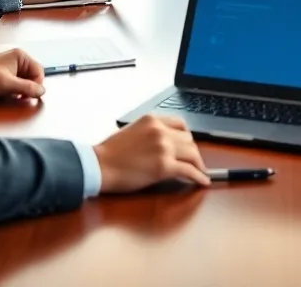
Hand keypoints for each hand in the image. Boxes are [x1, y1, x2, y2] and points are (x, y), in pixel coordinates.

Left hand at [0, 47, 45, 98]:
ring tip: (10, 94)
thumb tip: (41, 91)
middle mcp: (18, 59)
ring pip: (25, 81)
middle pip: (32, 76)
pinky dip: (14, 89)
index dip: (36, 84)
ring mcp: (12, 66)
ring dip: (20, 89)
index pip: (39, 71)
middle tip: (19, 96)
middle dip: (27, 88)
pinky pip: (17, 82)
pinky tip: (6, 92)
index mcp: (21, 56)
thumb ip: (26, 88)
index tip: (30, 95)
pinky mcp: (6, 73)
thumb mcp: (7, 84)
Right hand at [94, 115, 210, 191]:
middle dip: (192, 152)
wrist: (98, 165)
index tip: (188, 145)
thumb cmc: (109, 153)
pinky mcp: (164, 166)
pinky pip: (189, 171)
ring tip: (200, 171)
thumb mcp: (131, 131)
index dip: (187, 137)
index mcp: (152, 119)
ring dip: (198, 164)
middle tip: (193, 161)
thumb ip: (150, 133)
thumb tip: (164, 144)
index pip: (180, 123)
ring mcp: (164, 148)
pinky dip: (199, 177)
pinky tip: (202, 181)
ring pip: (193, 153)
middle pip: (189, 140)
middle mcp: (160, 130)